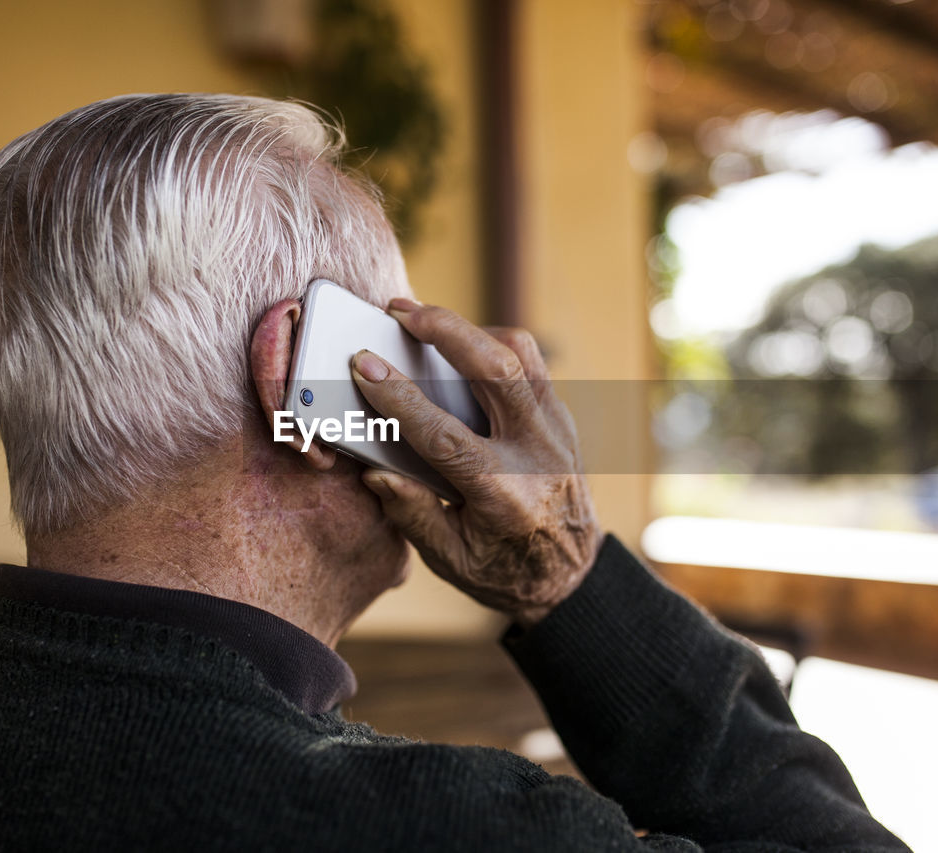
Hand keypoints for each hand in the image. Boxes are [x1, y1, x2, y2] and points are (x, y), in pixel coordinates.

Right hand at [350, 298, 602, 626]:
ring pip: (521, 354)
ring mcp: (557, 430)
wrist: (573, 575)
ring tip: (425, 321)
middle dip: (445, 330)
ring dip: (471, 330)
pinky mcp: (561, 417)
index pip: (444, 436)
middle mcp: (538, 454)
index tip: (364, 366)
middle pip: (497, 370)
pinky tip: (458, 350)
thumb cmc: (503, 570)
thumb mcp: (448, 558)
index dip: (399, 398)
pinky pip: (530, 364)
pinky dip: (492, 346)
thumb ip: (411, 512)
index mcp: (503, 496)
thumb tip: (373, 470)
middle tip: (399, 311)